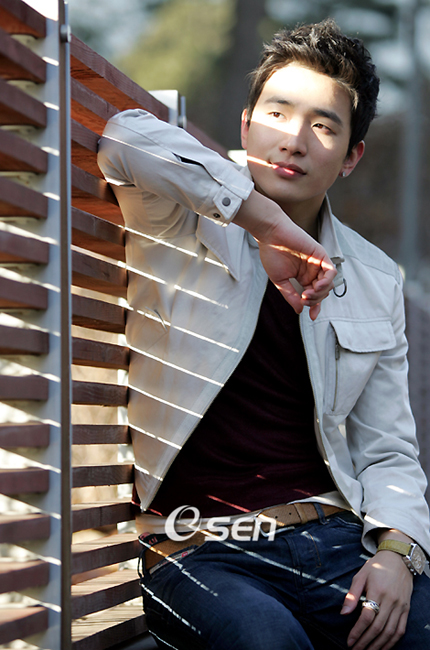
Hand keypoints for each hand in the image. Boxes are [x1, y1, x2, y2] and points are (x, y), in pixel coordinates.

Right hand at [233, 190, 336, 319]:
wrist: (271, 235)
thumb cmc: (272, 254)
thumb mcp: (280, 281)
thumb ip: (291, 295)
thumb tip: (300, 310)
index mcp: (302, 278)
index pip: (314, 296)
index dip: (315, 307)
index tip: (311, 317)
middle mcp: (312, 272)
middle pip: (322, 293)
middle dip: (315, 300)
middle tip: (304, 299)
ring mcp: (317, 264)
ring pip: (328, 284)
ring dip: (320, 293)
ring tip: (308, 294)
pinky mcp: (321, 255)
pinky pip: (331, 272)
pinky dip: (327, 281)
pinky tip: (316, 286)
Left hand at [341, 551, 412, 649]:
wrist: (398, 559)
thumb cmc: (376, 566)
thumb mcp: (361, 575)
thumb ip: (352, 595)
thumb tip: (343, 613)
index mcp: (377, 591)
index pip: (367, 617)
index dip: (357, 631)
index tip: (349, 641)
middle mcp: (391, 600)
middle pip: (378, 627)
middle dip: (365, 642)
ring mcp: (400, 606)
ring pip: (390, 632)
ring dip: (378, 645)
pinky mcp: (406, 609)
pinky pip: (400, 630)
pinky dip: (392, 642)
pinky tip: (383, 647)